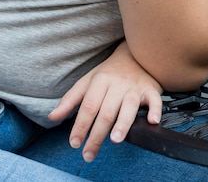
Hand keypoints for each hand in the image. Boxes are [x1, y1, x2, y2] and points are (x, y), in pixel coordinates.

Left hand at [48, 42, 161, 162]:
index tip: (74, 143)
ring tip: (116, 139)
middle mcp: (117, 83)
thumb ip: (71, 100)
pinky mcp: (151, 89)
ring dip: (123, 123)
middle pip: (106, 112)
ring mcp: (135, 86)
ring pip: (129, 106)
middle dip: (97, 135)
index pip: (88, 106)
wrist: (135, 52)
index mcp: (100, 80)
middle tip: (89, 154)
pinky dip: (155, 110)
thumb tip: (52, 117)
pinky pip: (155, 99)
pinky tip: (152, 121)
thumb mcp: (87, 81)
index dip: (80, 125)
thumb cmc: (109, 72)